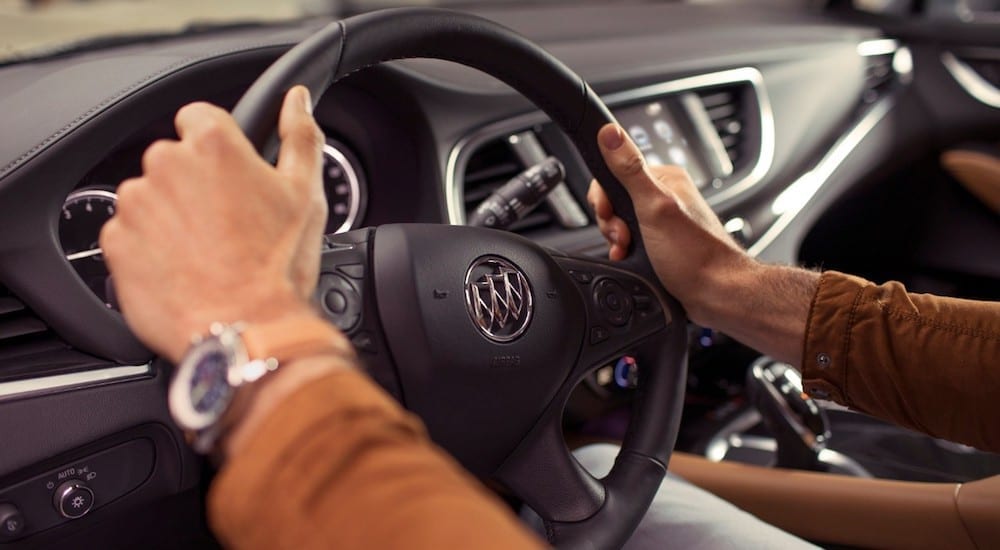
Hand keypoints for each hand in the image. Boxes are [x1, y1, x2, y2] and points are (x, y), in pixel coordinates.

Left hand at [100, 86, 330, 362]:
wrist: (246, 329)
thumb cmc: (278, 266)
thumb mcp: (305, 194)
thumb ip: (300, 137)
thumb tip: (297, 101)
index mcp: (213, 145)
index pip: (200, 118)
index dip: (219, 149)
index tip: (232, 178)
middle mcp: (165, 164)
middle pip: (174, 160)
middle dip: (195, 185)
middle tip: (227, 224)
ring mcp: (135, 204)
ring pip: (151, 197)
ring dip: (171, 216)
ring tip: (206, 252)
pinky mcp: (115, 242)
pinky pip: (130, 234)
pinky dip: (150, 248)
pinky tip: (184, 269)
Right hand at [586, 123, 749, 324]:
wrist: (717, 294)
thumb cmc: (695, 254)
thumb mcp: (654, 206)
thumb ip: (629, 169)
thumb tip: (610, 132)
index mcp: (665, 178)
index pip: (614, 172)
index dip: (605, 198)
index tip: (612, 215)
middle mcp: (665, 196)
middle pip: (615, 200)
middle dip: (612, 223)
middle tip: (627, 237)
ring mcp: (663, 221)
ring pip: (621, 223)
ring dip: (617, 240)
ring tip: (631, 251)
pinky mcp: (662, 243)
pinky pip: (631, 241)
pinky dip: (626, 252)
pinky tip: (632, 260)